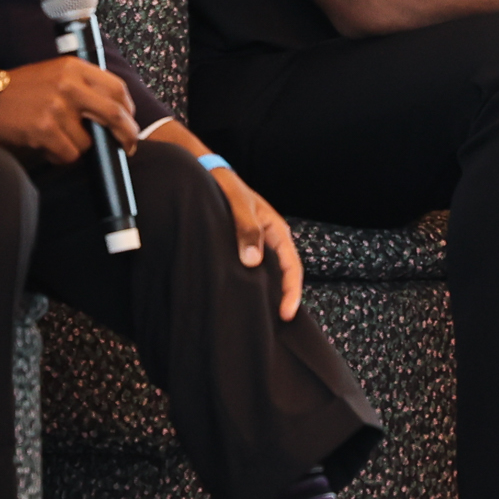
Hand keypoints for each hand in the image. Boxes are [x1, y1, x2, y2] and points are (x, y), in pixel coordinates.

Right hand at [0, 56, 139, 165]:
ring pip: (88, 141)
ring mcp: (57, 108)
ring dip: (77, 147)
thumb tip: (114, 111)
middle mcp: (68, 85)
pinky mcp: (45, 130)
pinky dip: (60, 156)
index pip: (116, 88)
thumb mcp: (53, 73)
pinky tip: (45, 146)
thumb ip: (82, 85)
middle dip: (127, 134)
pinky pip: (69, 154)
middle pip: (114, 114)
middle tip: (128, 146)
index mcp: (73, 67)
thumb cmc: (18, 89)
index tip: (130, 121)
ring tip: (56, 138)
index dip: (128, 109)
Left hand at [202, 156, 303, 320]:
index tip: (285, 313)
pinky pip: (252, 271)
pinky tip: (243, 298)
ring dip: (267, 294)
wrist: (206, 173)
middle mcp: (270, 240)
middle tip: (274, 325)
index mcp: (277, 230)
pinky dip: (253, 286)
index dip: (291, 291)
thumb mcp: (236, 204)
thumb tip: (253, 261)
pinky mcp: (242, 248)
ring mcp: (257, 245)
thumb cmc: (224, 186)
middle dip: (282, 299)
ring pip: (268, 275)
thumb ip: (245, 229)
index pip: (292, 267)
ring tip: (260, 318)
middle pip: (283, 275)